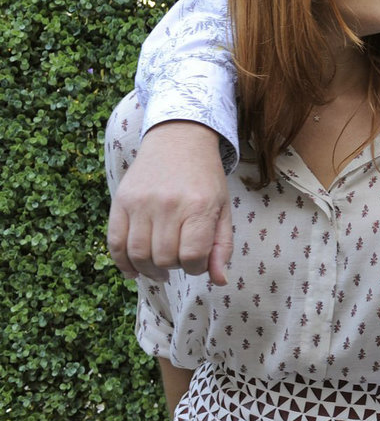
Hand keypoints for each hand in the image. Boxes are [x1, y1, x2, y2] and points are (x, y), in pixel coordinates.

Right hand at [107, 120, 232, 283]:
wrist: (179, 140)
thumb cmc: (205, 179)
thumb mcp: (223, 209)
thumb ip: (222, 246)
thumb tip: (219, 281)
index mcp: (199, 206)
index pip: (192, 256)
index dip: (195, 268)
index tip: (197, 261)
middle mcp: (168, 204)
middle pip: (164, 258)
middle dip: (173, 267)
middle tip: (178, 259)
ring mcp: (141, 202)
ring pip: (138, 254)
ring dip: (148, 270)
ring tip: (158, 269)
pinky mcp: (120, 200)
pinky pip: (115, 242)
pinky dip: (122, 262)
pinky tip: (134, 269)